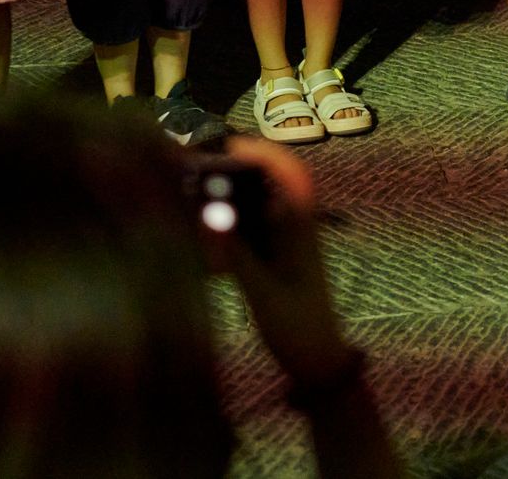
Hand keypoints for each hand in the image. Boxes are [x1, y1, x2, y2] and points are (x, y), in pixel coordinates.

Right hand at [208, 137, 356, 388]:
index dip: (261, 153)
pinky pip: (247, 231)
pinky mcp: (269, 261)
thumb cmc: (299, 327)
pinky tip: (200, 230)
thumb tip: (211, 216)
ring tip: (190, 194)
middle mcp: (292, 228)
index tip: (227, 145)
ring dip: (225, 198)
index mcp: (300, 228)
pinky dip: (226, 225)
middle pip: (263, 185)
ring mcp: (281, 244)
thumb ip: (239, 256)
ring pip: (252, 208)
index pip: (287, 173)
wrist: (317, 362)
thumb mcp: (265, 293)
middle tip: (192, 170)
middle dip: (231, 172)